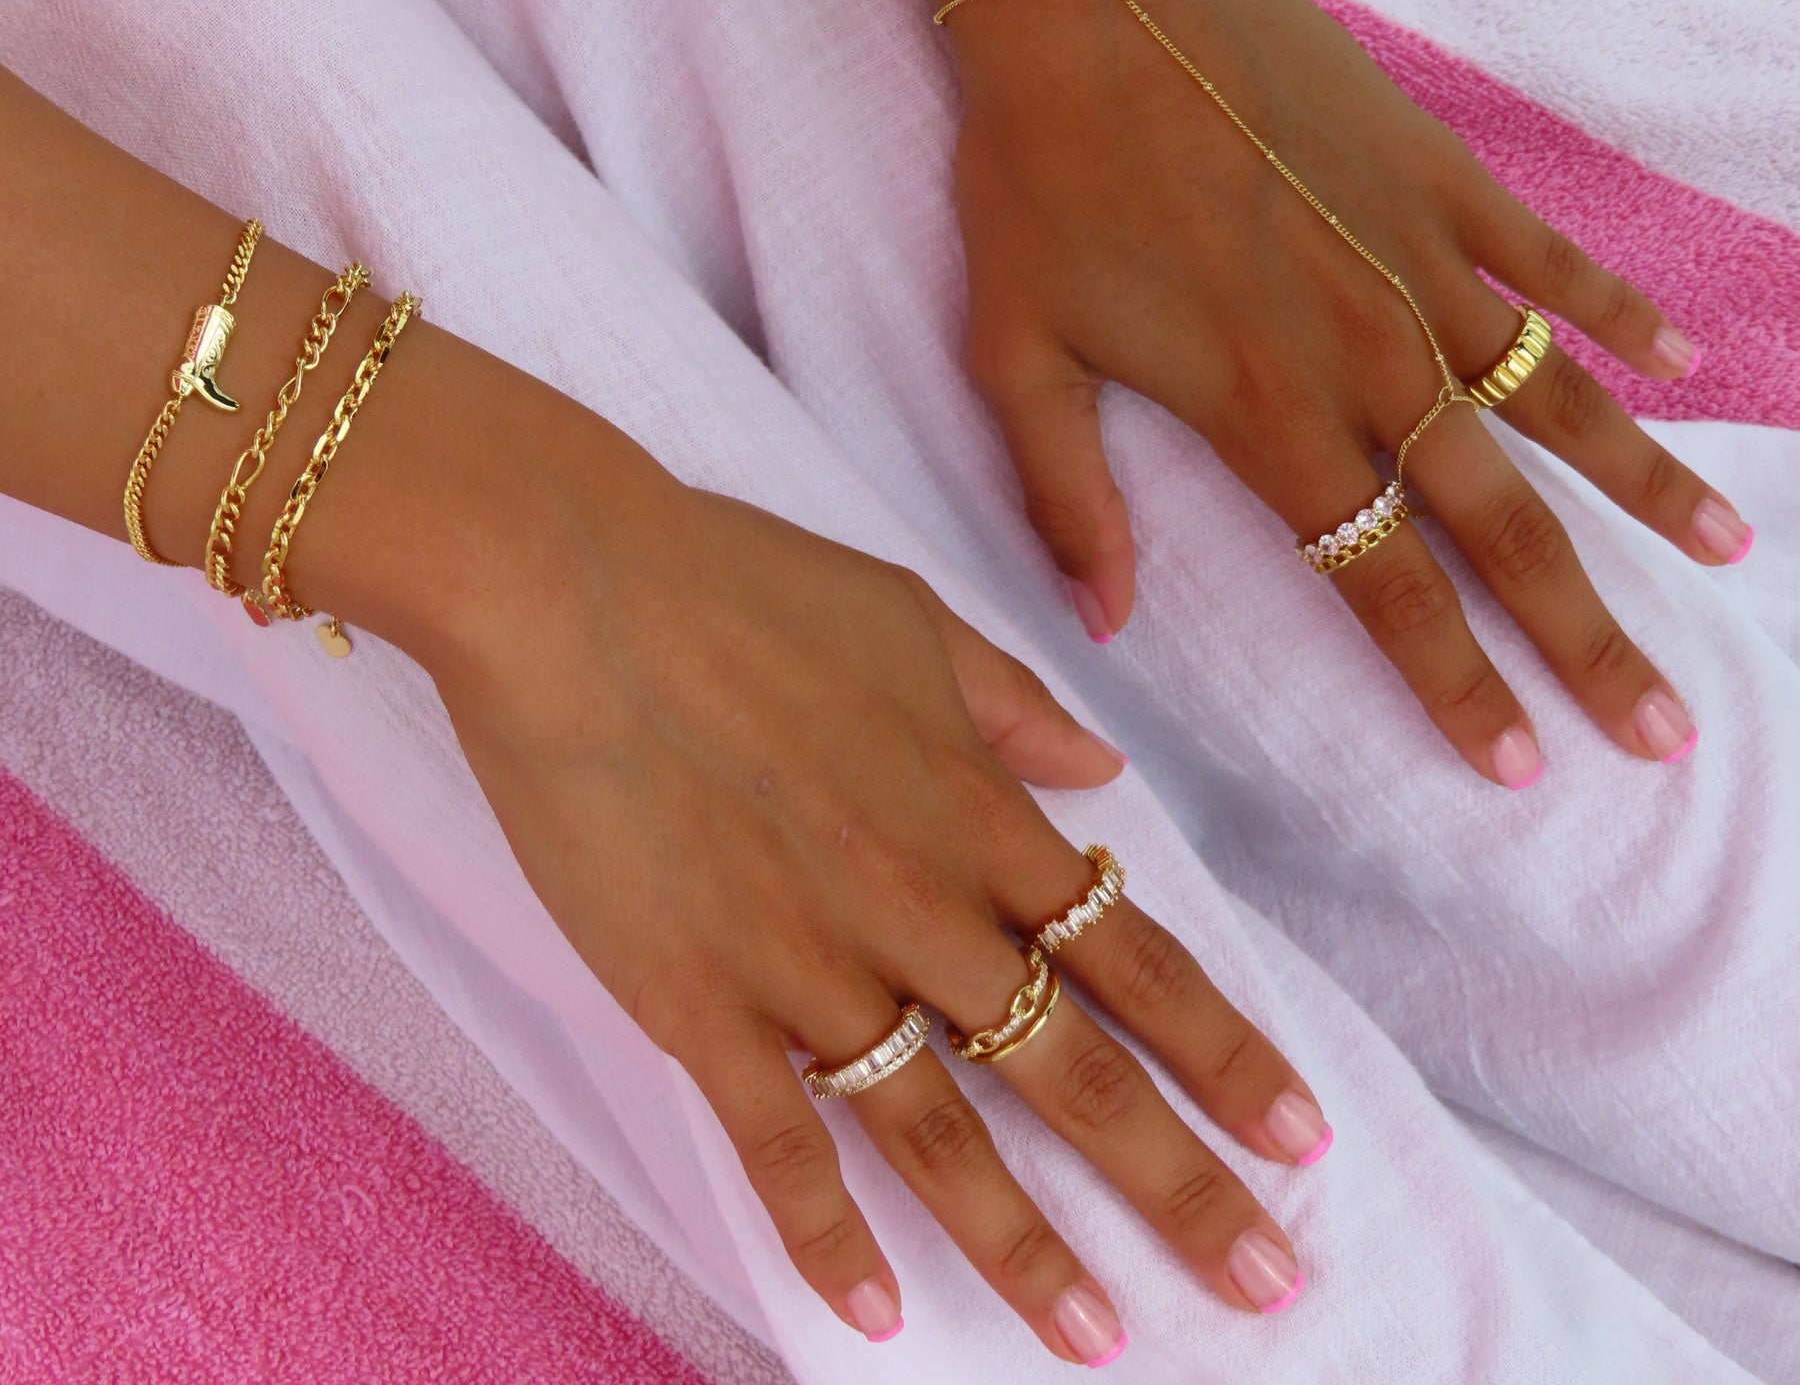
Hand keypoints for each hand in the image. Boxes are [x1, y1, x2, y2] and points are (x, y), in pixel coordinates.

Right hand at [432, 474, 1328, 1353]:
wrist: (573, 592)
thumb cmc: (740, 582)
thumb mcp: (909, 615)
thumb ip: (1014, 704)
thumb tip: (1103, 771)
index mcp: (975, 810)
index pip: (1132, 957)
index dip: (1224, 1051)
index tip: (1298, 1131)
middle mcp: (917, 905)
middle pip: (1071, 1068)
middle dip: (1178, 1183)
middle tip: (1266, 1280)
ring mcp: (807, 964)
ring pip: (942, 1134)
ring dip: (1027, 1247)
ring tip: (1099, 1339)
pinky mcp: (697, 1002)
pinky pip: (777, 1143)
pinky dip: (824, 1236)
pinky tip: (871, 1313)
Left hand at [947, 0, 1747, 783]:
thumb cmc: (1034, 179)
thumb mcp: (1013, 355)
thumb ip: (1067, 498)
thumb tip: (1103, 625)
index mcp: (1264, 415)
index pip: (1382, 586)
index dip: (1456, 687)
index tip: (1522, 766)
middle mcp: (1365, 357)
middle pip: (1501, 526)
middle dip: (1584, 637)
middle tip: (1662, 725)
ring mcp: (1416, 260)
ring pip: (1556, 402)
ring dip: (1644, 486)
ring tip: (1721, 556)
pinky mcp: (1436, 172)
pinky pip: (1550, 261)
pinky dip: (1617, 314)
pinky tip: (1679, 361)